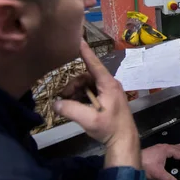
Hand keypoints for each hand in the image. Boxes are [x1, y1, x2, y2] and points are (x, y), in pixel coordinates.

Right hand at [54, 40, 139, 168]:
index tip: (78, 39)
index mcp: (108, 84)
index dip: (85, 52)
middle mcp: (109, 84)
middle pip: (86, 76)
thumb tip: (55, 103)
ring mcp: (109, 91)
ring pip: (87, 85)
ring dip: (76, 93)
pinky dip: (81, 97)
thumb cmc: (110, 128)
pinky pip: (91, 92)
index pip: (94, 63)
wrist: (124, 140)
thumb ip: (71, 110)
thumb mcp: (89, 120)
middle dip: (73, 85)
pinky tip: (75, 107)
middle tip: (63, 98)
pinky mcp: (107, 99)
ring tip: (68, 104)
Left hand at [142, 144, 179, 179]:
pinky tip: (166, 152)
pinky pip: (164, 148)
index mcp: (165, 150)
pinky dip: (169, 149)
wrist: (131, 162)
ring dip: (176, 148)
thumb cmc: (145, 166)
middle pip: (175, 147)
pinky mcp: (152, 151)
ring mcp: (156, 148)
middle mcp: (162, 147)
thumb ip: (168, 179)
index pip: (179, 154)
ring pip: (169, 147)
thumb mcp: (158, 174)